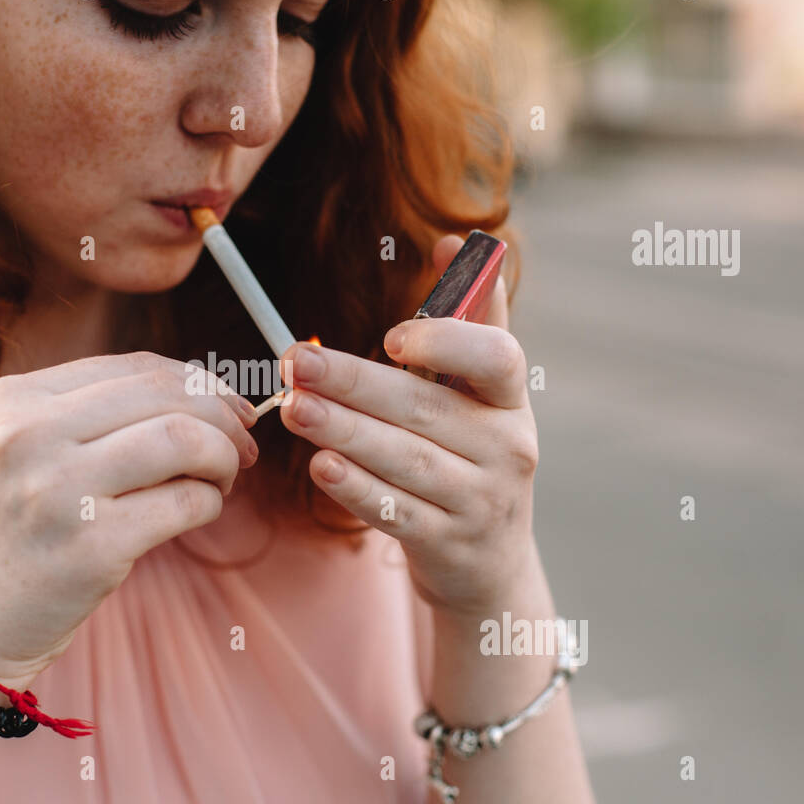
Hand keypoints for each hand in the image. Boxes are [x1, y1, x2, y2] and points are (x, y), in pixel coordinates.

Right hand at [0, 352, 258, 682]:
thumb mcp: (10, 455)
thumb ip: (82, 417)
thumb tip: (195, 396)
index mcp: (14, 400)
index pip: (135, 366)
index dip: (197, 382)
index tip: (226, 408)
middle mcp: (31, 435)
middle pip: (168, 394)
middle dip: (224, 415)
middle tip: (243, 445)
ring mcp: (60, 490)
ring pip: (185, 439)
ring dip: (222, 457)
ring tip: (220, 481)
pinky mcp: (92, 548)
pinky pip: (186, 504)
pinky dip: (208, 504)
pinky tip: (197, 513)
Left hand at [278, 234, 537, 616]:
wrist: (489, 564)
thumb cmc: (472, 456)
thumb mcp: (483, 395)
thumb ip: (468, 321)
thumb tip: (451, 240)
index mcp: (510, 401)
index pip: (496, 359)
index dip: (447, 342)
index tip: (391, 336)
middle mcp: (506, 449)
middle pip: (425, 409)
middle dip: (354, 383)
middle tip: (295, 363)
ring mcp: (480, 502)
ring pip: (405, 461)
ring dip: (344, 431)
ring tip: (292, 408)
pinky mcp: (448, 545)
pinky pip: (397, 512)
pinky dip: (356, 489)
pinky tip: (319, 466)